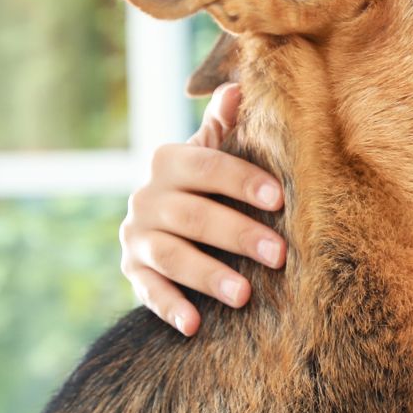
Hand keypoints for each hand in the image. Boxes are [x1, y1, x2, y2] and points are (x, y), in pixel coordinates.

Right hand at [120, 83, 286, 335]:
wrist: (162, 222)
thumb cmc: (206, 184)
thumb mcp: (213, 152)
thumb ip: (225, 124)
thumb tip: (239, 86)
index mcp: (170, 161)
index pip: (207, 166)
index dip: (242, 180)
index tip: (280, 199)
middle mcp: (147, 196)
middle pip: (193, 215)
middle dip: (237, 234)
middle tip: (280, 255)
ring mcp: (137, 236)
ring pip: (172, 254)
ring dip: (207, 275)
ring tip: (244, 295)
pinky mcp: (133, 271)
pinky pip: (148, 290)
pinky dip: (170, 307)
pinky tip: (194, 325)